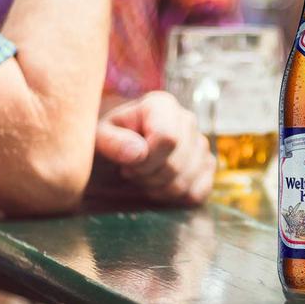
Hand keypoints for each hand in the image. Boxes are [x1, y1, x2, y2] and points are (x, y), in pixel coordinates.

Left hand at [95, 92, 214, 204]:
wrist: (117, 155)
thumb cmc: (106, 143)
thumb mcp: (97, 139)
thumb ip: (113, 142)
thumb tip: (138, 152)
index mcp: (162, 105)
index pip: (167, 139)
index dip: (145, 161)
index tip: (126, 166)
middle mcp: (187, 120)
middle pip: (177, 164)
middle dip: (149, 178)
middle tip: (131, 174)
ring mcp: (201, 143)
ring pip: (187, 181)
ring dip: (159, 189)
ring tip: (144, 179)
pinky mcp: (207, 166)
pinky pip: (198, 192)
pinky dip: (176, 198)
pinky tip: (161, 188)